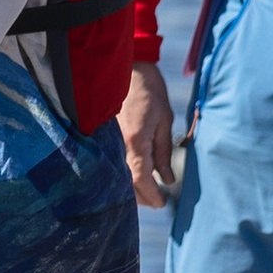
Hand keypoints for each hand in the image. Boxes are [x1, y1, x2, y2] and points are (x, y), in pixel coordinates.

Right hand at [122, 64, 175, 209]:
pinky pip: (113, 163)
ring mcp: (109, 141)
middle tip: (157, 200)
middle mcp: (118, 145)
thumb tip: (168, 179)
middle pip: (126, 184)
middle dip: (142, 196)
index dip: (151, 195)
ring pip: (118, 176)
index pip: (141, 179)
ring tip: (148, 189)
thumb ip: (164, 152)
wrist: (126, 68)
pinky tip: (134, 175)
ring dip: (132, 187)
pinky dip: (124, 174)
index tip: (162, 204)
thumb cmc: (149, 91)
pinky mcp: (104, 137)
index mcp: (135, 141)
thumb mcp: (164, 120)